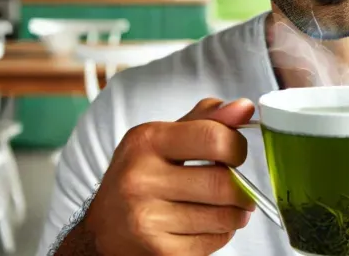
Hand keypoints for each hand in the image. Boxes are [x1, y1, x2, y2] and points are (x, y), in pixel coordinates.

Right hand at [81, 98, 256, 255]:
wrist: (105, 229)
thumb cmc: (139, 177)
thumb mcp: (162, 139)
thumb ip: (204, 120)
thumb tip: (243, 108)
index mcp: (146, 142)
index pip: (213, 137)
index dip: (236, 146)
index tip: (235, 153)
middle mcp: (141, 179)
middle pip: (222, 183)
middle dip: (241, 187)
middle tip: (237, 186)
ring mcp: (148, 219)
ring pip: (224, 216)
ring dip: (236, 212)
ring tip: (225, 206)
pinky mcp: (160, 251)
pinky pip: (214, 241)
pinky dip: (221, 233)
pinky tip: (207, 224)